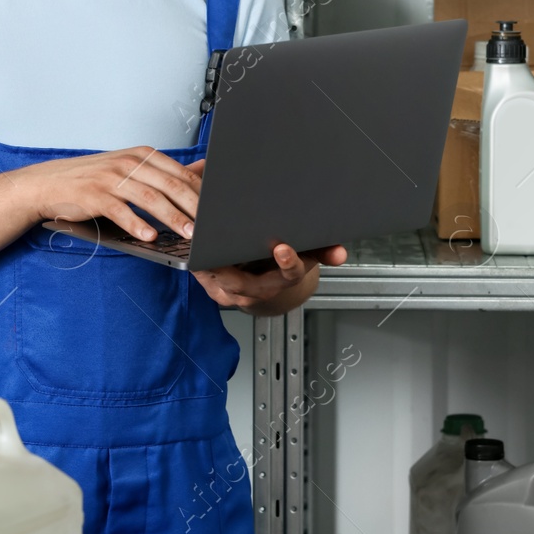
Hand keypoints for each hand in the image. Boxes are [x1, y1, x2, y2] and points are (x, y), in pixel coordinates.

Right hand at [10, 146, 202, 242]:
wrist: (50, 183)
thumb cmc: (95, 179)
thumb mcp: (131, 168)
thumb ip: (165, 172)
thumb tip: (202, 171)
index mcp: (142, 155)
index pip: (180, 174)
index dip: (201, 194)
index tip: (216, 211)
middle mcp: (129, 163)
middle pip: (170, 186)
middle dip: (193, 208)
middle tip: (209, 226)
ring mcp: (112, 178)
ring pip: (150, 198)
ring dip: (172, 218)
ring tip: (187, 234)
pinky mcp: (96, 196)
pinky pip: (121, 211)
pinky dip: (138, 224)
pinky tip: (150, 237)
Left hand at [193, 243, 348, 311]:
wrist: (263, 290)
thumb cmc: (280, 265)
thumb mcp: (306, 256)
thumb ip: (322, 251)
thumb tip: (341, 254)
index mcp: (283, 280)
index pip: (290, 275)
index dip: (288, 264)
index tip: (283, 249)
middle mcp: (258, 292)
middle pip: (247, 282)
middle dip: (235, 265)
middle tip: (223, 241)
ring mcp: (235, 294)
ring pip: (220, 280)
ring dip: (210, 262)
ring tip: (202, 238)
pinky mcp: (215, 290)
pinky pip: (205, 278)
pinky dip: (198, 261)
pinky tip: (193, 243)